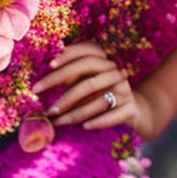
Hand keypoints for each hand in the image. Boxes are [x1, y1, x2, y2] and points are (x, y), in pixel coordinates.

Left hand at [31, 40, 159, 140]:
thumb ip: (70, 78)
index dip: (70, 54)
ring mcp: (125, 90)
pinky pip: (113, 114)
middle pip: (88, 73)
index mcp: (106, 61)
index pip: (88, 51)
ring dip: (74, 111)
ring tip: (55, 120)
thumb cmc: (102, 95)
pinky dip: (98, 121)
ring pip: (98, 98)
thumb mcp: (87, 83)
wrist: (137, 111)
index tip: (50, 63)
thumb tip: (40, 83)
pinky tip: (84, 127)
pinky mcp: (131, 109)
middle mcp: (117, 72)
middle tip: (39, 92)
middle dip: (61, 82)